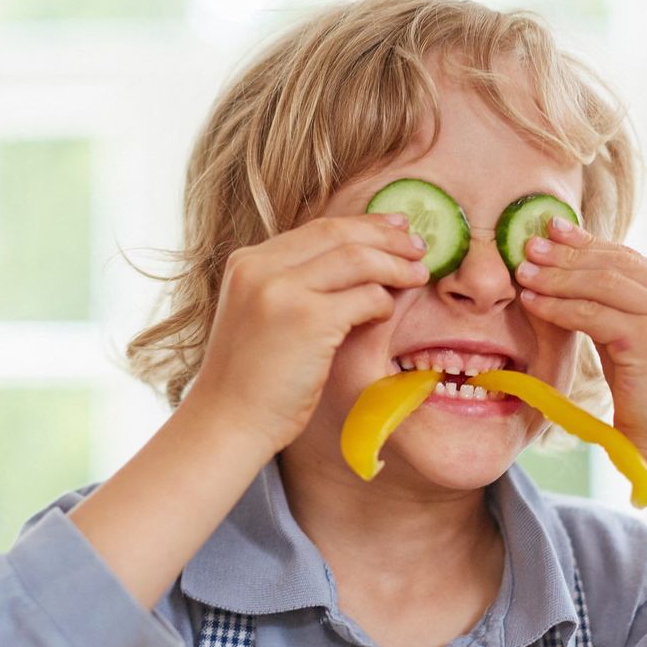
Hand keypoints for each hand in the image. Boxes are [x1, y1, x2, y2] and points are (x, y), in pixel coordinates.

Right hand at [185, 214, 428, 453]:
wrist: (227, 422)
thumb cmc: (249, 379)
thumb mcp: (257, 315)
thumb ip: (288, 286)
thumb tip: (352, 264)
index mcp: (247, 262)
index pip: (317, 229)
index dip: (362, 225)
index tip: (394, 227)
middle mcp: (261, 268)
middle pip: (340, 234)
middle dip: (387, 237)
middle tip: (418, 245)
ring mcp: (283, 291)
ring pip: (358, 259)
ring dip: (396, 265)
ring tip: (419, 275)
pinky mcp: (308, 320)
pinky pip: (364, 297)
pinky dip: (383, 302)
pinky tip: (387, 313)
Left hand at [514, 218, 646, 462]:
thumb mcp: (634, 340)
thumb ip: (618, 303)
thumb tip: (573, 260)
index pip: (631, 259)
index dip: (588, 243)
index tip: (552, 231)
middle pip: (618, 265)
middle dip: (568, 254)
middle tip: (527, 246)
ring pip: (604, 284)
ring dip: (557, 277)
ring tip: (523, 273)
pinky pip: (594, 314)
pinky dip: (558, 307)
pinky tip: (532, 303)